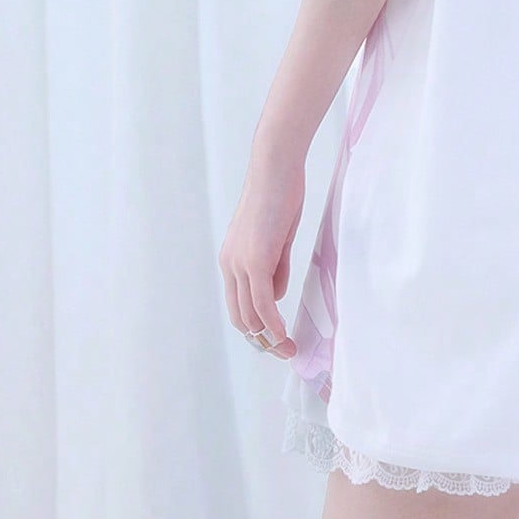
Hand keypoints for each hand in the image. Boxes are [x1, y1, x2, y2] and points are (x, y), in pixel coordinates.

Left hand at [218, 146, 304, 359]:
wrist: (275, 168)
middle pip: (240, 316)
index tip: (277, 338)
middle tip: (284, 350)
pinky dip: (273, 323)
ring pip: (251, 314)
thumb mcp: (276, 238)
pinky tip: (284, 334)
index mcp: (232, 260)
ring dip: (269, 336)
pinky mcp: (256, 260)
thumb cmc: (280, 195)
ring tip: (288, 347)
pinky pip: (263, 302)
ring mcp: (240, 263)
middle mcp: (230, 265)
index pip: (239, 305)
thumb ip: (274, 267)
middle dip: (261, 339)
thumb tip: (275, 295)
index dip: (257, 326)